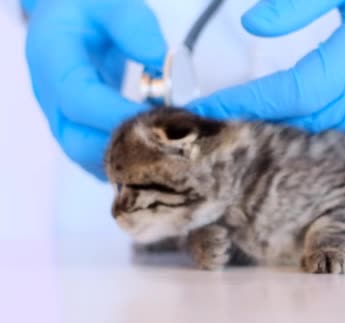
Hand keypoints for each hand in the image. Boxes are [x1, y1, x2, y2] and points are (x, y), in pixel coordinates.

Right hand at [25, 0, 166, 178]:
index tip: (161, 120)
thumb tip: (160, 61)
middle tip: (174, 148)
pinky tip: (165, 158)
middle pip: (80, 144)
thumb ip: (134, 27)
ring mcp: (63, 119)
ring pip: (90, 159)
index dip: (118, 115)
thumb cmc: (88, 8)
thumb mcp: (111, 3)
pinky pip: (100, 159)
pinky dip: (130, 165)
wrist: (67, 20)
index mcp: (51, 60)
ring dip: (132, 165)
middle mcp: (51, 98)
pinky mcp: (79, 131)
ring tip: (173, 158)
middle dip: (129, 152)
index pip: (80, 100)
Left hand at [189, 0, 344, 132]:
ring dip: (283, 120)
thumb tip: (252, 26)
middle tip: (216, 114)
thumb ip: (297, 3)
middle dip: (259, 116)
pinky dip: (310, 117)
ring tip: (244, 112)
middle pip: (306, 115)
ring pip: (322, 123)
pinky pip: (341, 120)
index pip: (296, 91)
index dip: (251, 101)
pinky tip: (288, 109)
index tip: (209, 108)